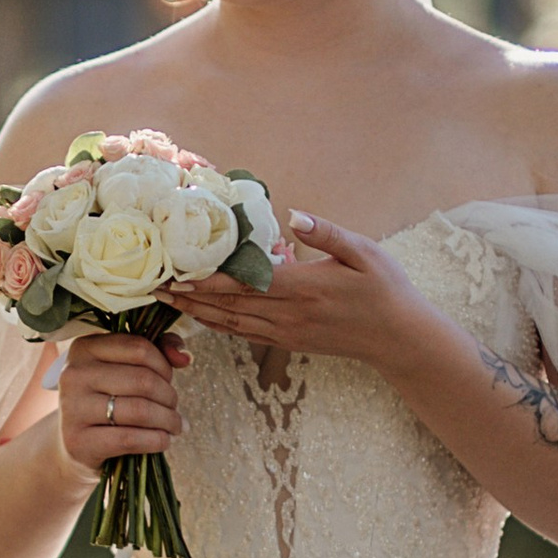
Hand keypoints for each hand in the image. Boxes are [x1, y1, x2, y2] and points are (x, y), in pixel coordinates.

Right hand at [53, 327, 187, 479]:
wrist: (74, 444)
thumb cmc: (107, 400)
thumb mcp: (125, 368)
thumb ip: (157, 350)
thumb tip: (184, 357)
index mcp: (84, 348)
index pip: (139, 348)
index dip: (164, 366)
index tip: (168, 381)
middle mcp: (73, 375)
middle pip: (143, 380)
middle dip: (169, 397)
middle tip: (174, 408)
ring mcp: (72, 409)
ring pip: (140, 410)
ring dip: (168, 420)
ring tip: (175, 426)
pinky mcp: (78, 442)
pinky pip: (130, 439)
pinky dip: (156, 440)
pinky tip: (163, 441)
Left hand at [169, 214, 431, 371]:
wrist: (400, 339)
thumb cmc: (386, 290)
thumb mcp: (364, 252)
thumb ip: (327, 234)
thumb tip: (293, 215)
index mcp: (306, 288)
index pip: (247, 285)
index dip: (210, 283)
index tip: (179, 276)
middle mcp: (291, 314)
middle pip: (231, 307)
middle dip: (192, 299)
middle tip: (157, 289)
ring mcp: (290, 332)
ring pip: (234, 325)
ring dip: (200, 315)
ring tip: (170, 304)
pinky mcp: (292, 342)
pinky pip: (248, 335)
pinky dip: (222, 326)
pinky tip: (204, 319)